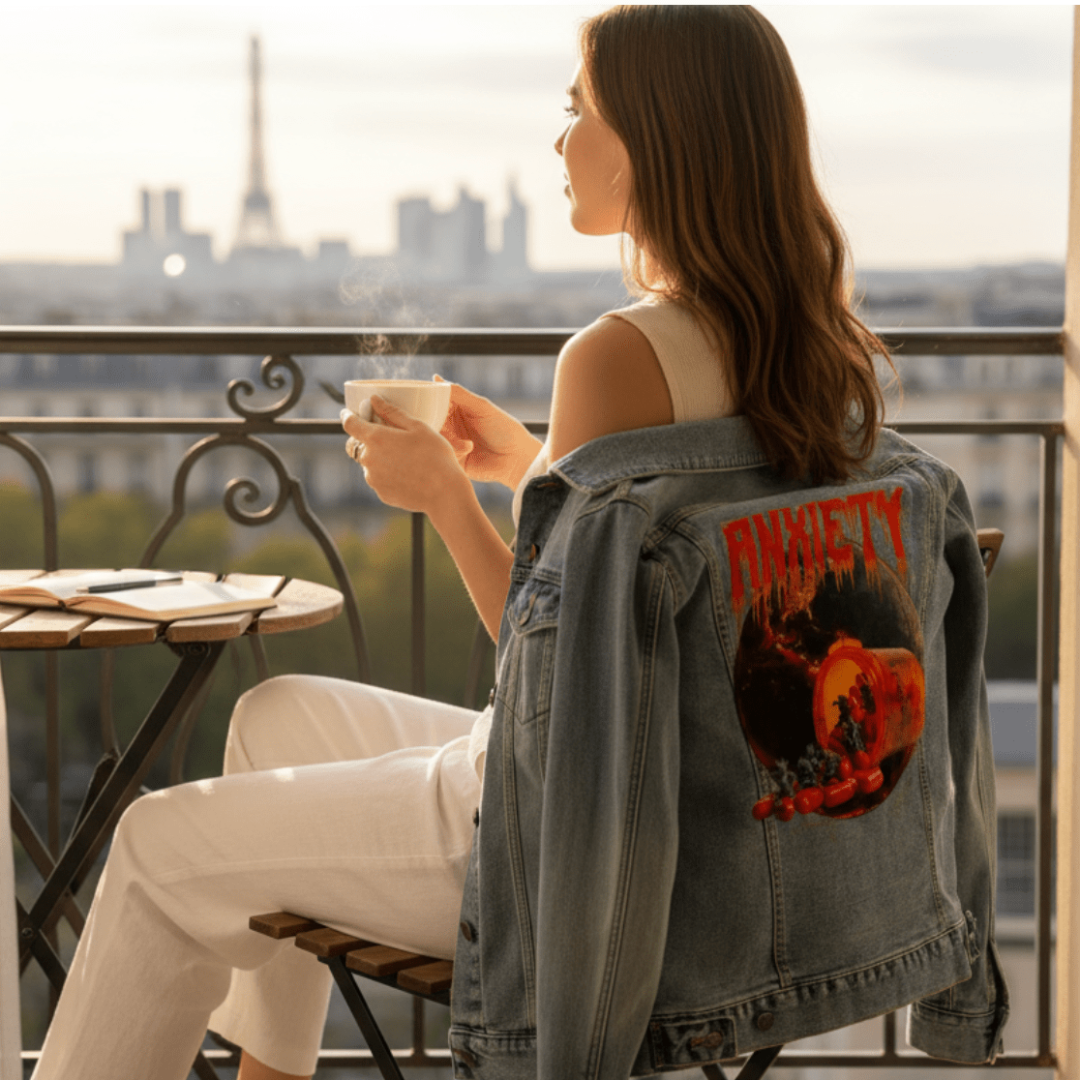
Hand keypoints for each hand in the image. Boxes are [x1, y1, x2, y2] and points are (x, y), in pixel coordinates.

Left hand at [341, 397, 468, 515]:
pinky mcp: (381, 494)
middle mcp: (369, 459)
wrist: (445, 493)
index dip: (347, 416)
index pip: (349, 424)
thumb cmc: (435, 456)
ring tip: (404, 458)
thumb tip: (374, 399)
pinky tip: (407, 474)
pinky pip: (379, 479)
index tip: (348, 413)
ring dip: (378, 457)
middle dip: (365, 439)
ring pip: (368, 463)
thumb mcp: (418, 427)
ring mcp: (373, 479)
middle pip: (356, 445)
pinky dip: (387, 474)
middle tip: (386, 437)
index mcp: (376, 438)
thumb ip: (392, 412)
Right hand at [435, 375, 542, 488]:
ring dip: (447, 438)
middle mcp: (452, 426)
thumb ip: (458, 393)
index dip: (428, 404)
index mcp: (457, 410)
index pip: (435, 403)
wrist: (516, 458)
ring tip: (465, 441)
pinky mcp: (454, 460)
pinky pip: (442, 453)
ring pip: (434, 438)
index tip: (424, 404)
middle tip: (443, 425)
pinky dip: (453, 449)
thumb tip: (435, 378)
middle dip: (433, 423)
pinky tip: (469, 449)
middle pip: (430, 421)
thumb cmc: (504, 428)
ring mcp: (452, 444)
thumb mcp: (481, 406)